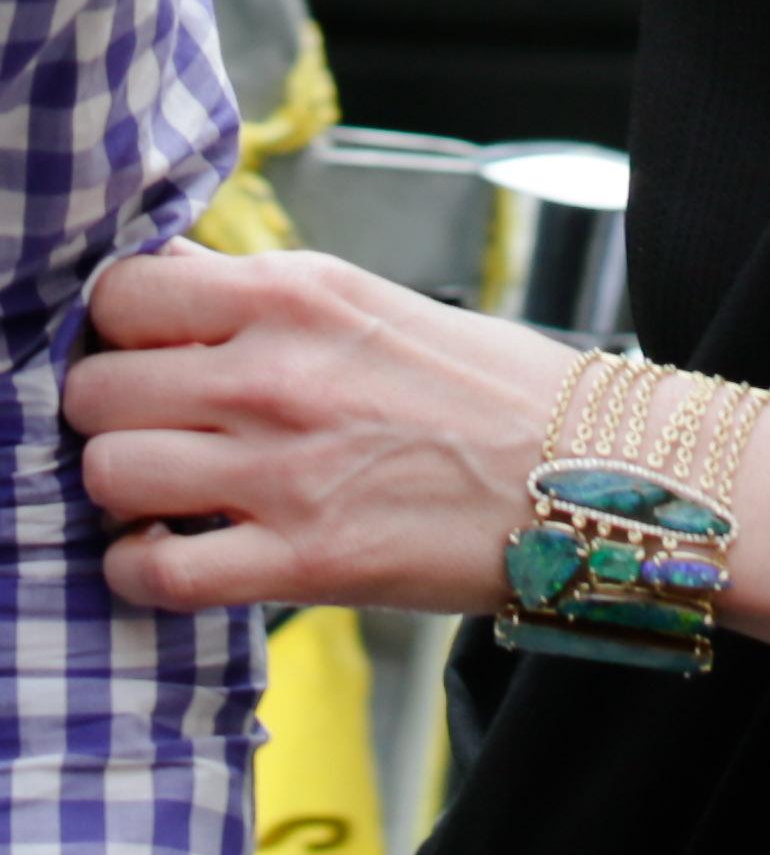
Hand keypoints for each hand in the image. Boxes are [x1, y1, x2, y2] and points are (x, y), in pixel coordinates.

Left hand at [64, 241, 571, 616]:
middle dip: (110, 414)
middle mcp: (276, 372)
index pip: (123, 292)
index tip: (139, 352)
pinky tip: (173, 557)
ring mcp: (284, 470)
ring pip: (109, 475)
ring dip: (121, 493)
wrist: (587, 471)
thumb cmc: (484, 386)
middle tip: (151, 430)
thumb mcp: (366, 301)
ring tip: (162, 495)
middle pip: (97, 390)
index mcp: (297, 292)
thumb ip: (258, 297)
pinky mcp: (301, 562)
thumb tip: (157, 279)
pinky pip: (155, 575)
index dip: (117, 329)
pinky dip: (141, 573)